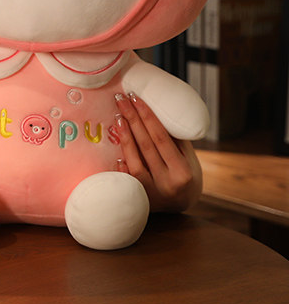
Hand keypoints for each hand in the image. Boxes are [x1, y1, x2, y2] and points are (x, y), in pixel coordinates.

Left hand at [114, 92, 201, 211]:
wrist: (181, 205)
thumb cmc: (184, 173)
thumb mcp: (188, 157)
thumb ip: (174, 138)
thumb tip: (155, 107)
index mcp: (183, 171)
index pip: (161, 138)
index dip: (147, 117)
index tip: (135, 98)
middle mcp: (168, 182)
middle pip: (146, 146)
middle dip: (132, 119)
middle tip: (120, 99)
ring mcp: (152, 192)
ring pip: (135, 161)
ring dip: (124, 137)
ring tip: (118, 117)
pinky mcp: (140, 198)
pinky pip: (127, 179)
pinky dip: (121, 166)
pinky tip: (115, 152)